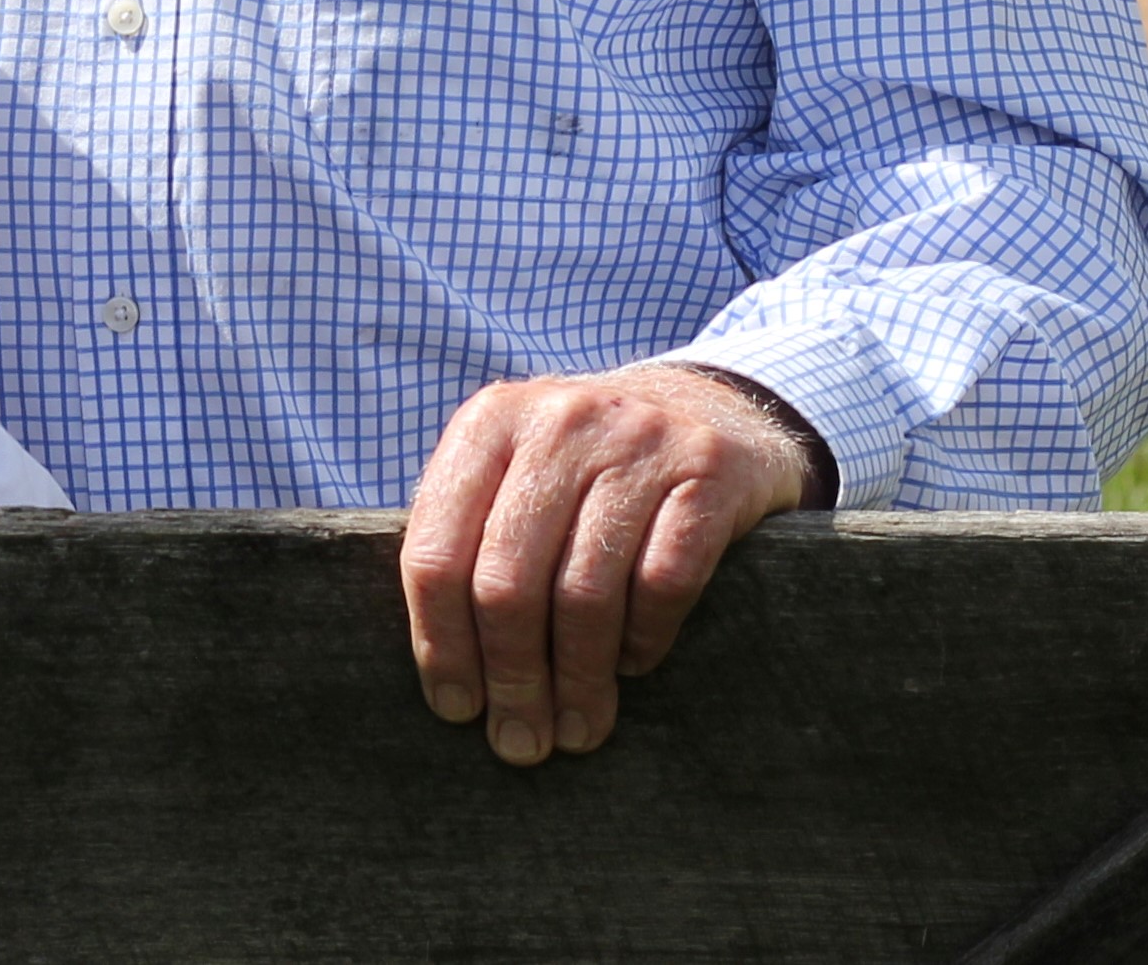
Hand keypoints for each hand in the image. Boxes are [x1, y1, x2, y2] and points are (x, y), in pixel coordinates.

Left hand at [399, 363, 817, 766]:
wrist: (712, 407)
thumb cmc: (588, 471)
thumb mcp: (518, 475)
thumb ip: (473, 543)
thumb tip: (450, 679)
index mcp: (488, 423)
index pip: (436, 552)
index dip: (440, 644)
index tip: (456, 708)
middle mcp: (557, 420)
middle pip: (507, 580)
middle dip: (512, 677)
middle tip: (522, 741)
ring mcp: (637, 440)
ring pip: (586, 590)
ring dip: (580, 679)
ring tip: (578, 727)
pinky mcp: (708, 471)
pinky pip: (663, 581)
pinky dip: (644, 639)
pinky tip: (634, 664)